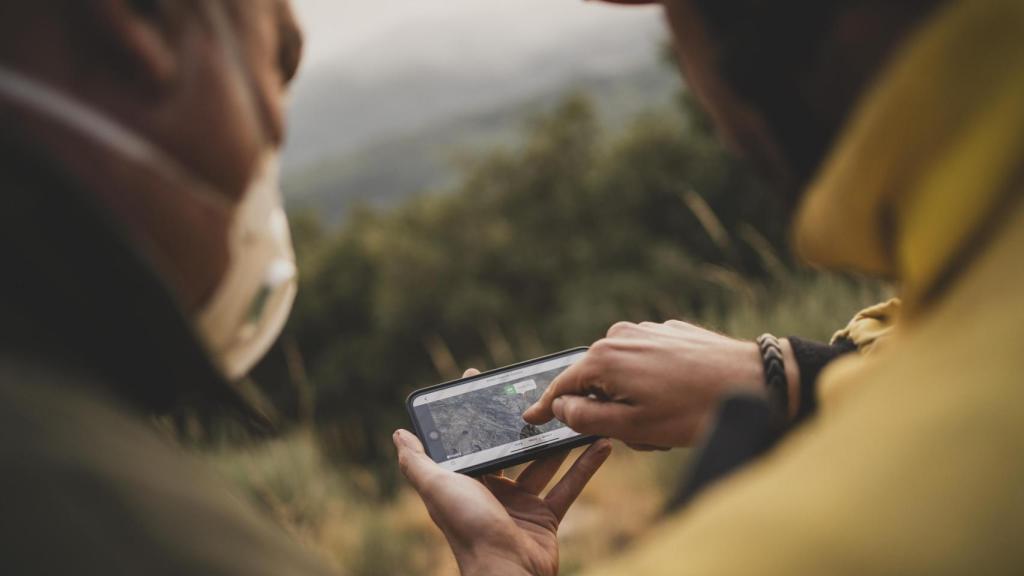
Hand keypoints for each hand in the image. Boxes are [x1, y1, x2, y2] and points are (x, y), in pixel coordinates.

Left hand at [395, 371, 611, 575]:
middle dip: (522, 423)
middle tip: (540, 392)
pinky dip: (585, 467)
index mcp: (465, 482)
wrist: (507, 574)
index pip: (470, 440)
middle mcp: (491, 491)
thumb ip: (417, 462)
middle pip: (509, 449)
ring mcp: (520, 504)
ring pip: (543, 463)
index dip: (474, 412)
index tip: (483, 380)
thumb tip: (399, 434)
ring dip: (560, 441)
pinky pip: (568, 487)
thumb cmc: (468, 529)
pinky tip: (601, 444)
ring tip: (576, 414)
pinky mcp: (546, 518)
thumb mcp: (437, 488)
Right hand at [523, 320, 797, 447]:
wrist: (754, 381)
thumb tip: (561, 407)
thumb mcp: (633, 427)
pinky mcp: (672, 332)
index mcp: (605, 358)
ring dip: (634, 399)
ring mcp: (648, 330)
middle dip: (609, 409)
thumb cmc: (693, 409)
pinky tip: (681, 401)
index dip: (545, 405)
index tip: (530, 418)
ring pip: (624, 373)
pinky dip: (654, 383)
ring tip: (668, 422)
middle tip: (640, 434)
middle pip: (596, 380)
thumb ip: (586, 419)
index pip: (563, 385)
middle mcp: (621, 336)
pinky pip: (648, 362)